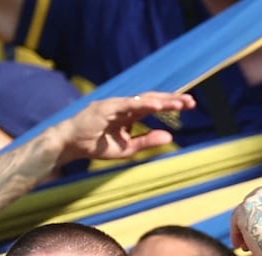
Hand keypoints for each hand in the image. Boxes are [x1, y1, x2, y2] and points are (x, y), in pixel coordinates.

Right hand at [51, 92, 195, 164]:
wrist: (70, 145)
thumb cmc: (94, 146)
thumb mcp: (126, 149)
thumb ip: (146, 141)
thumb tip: (170, 136)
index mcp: (128, 115)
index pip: (153, 106)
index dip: (171, 105)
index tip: (189, 106)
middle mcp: (124, 106)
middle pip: (152, 99)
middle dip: (172, 99)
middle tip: (191, 102)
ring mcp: (115, 105)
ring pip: (143, 99)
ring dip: (162, 101)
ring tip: (179, 103)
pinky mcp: (106, 107)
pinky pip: (128, 104)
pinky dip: (143, 104)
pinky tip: (157, 106)